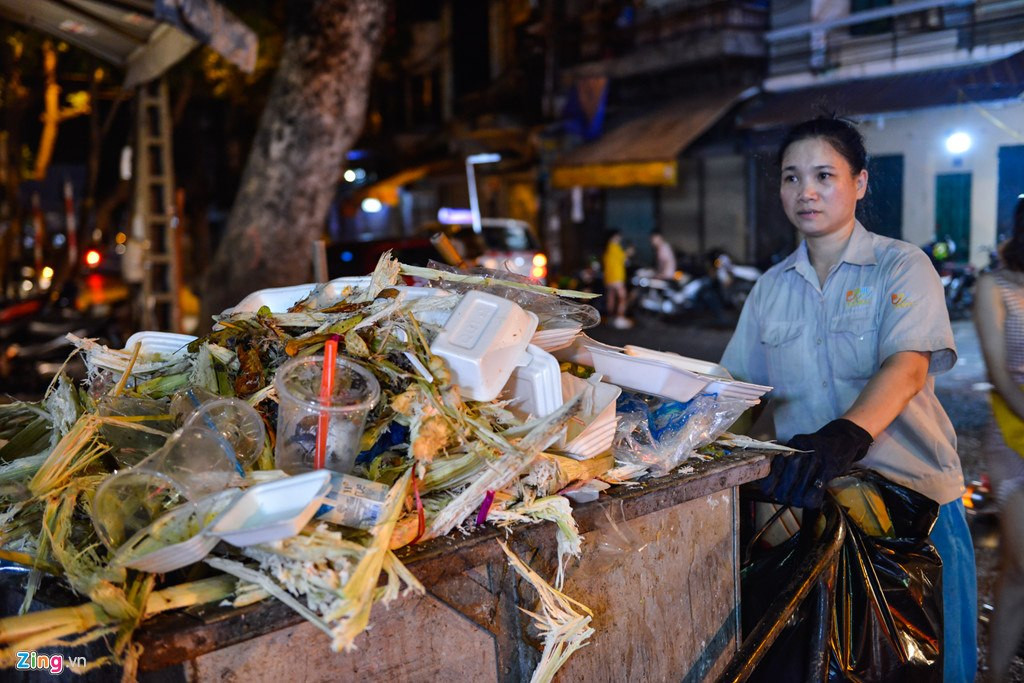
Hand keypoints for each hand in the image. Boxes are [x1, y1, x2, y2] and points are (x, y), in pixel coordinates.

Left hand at [750, 419, 872, 508]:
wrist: (842, 438)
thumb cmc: (816, 449)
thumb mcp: (796, 450)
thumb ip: (782, 464)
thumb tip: (768, 484)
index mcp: (789, 448)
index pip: (773, 471)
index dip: (770, 486)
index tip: (770, 493)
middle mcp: (800, 452)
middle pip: (785, 484)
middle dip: (785, 496)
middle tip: (788, 498)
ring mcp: (815, 459)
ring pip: (800, 489)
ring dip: (799, 500)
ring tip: (800, 500)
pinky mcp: (829, 467)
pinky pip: (817, 488)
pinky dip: (812, 498)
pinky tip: (812, 501)